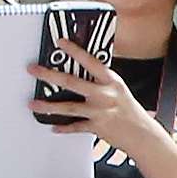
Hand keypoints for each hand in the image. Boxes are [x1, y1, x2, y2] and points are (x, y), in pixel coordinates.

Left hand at [40, 41, 166, 156]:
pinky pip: (76, 127)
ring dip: (48, 106)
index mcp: (111, 81)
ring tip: (33, 103)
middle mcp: (105, 95)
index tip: (60, 42)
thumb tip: (82, 71)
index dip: (75, 50)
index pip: (90, 61)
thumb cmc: (131, 111)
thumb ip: (101, 82)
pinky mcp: (97, 127)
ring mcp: (100, 112)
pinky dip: (64, 127)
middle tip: (33, 70)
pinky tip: (54, 126)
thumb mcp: (120, 90)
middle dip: (49, 75)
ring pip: (69, 107)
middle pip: (72, 82)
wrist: (144, 135)